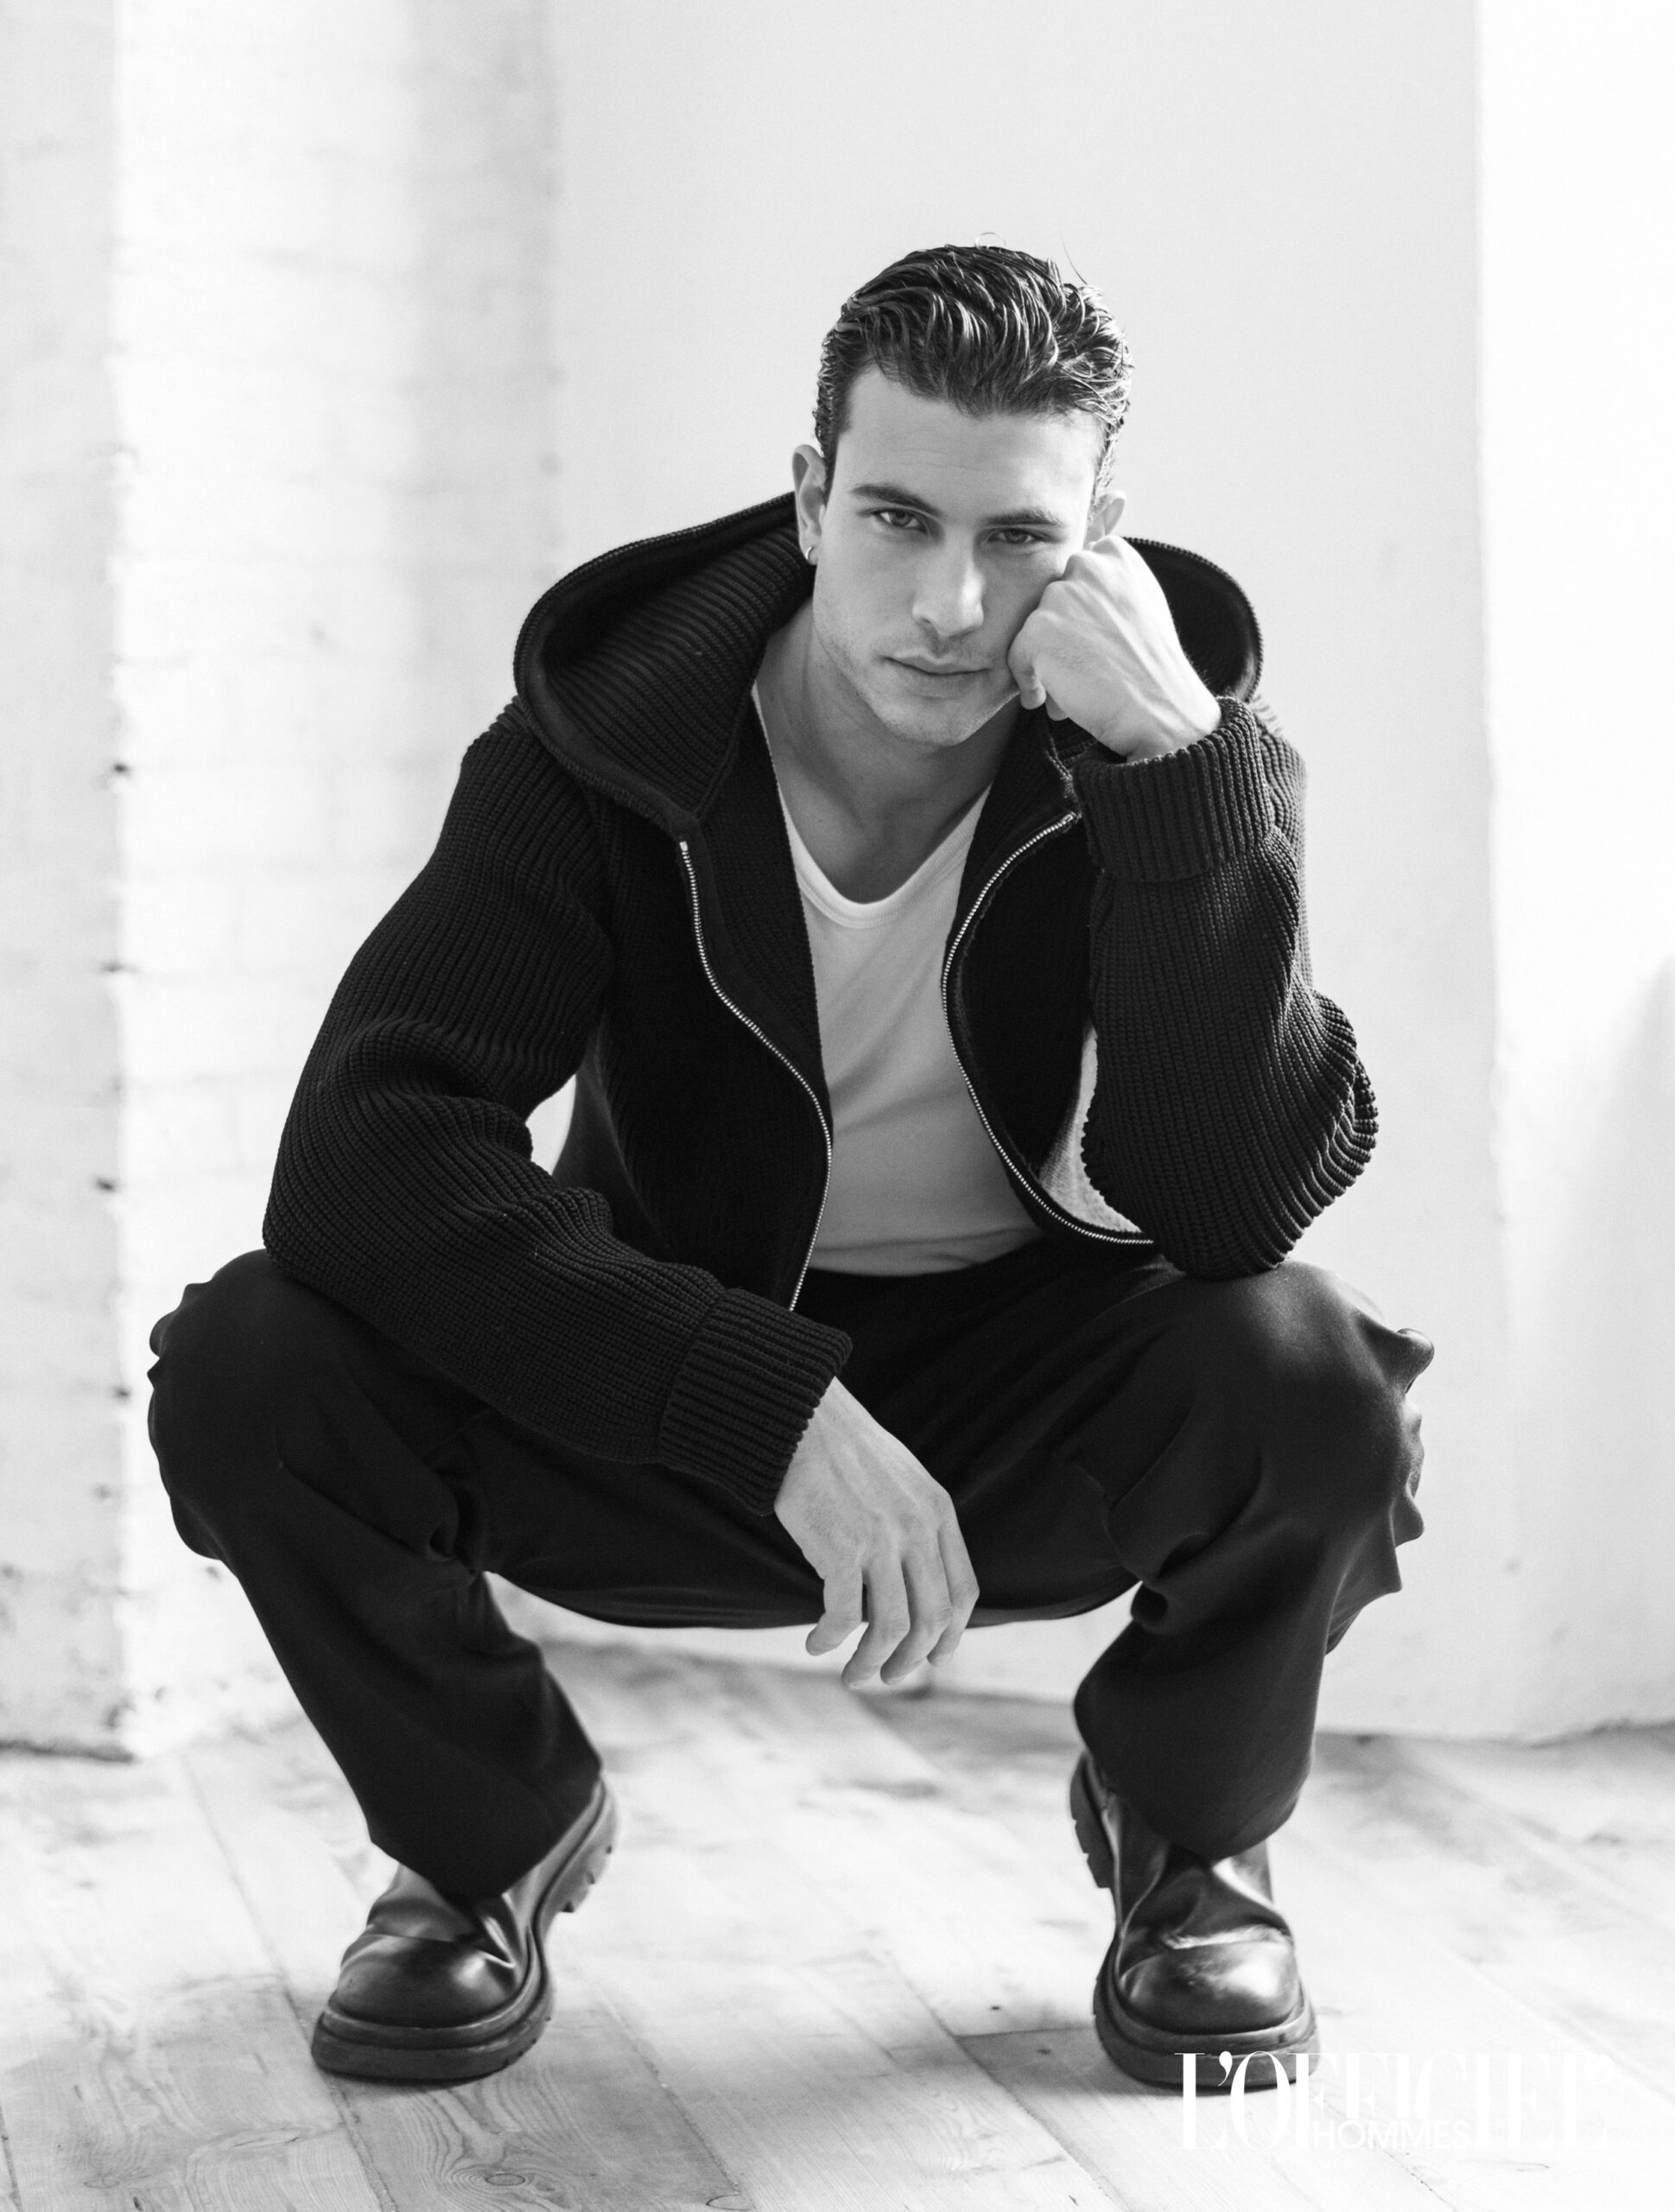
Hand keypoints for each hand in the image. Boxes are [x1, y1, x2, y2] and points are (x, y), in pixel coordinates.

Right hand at [774, 1378, 979, 1687]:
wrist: (800, 1416)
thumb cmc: (841, 1449)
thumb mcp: (902, 1479)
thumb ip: (918, 1523)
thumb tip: (914, 1579)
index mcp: (938, 1512)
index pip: (963, 1593)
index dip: (951, 1636)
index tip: (932, 1658)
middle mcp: (918, 1528)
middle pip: (932, 1619)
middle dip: (911, 1660)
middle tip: (887, 1677)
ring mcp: (882, 1540)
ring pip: (891, 1629)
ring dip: (870, 1663)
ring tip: (852, 1675)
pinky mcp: (841, 1548)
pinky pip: (844, 1616)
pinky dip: (830, 1640)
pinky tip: (815, 1644)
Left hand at [1008, 536, 1221, 758]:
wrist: (1160, 707)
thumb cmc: (1154, 666)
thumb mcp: (1146, 603)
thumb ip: (1113, 583)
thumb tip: (1076, 583)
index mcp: (1114, 554)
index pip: (1077, 573)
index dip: (1081, 611)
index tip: (1095, 640)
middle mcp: (1085, 565)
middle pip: (1053, 602)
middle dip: (1063, 636)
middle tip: (1086, 668)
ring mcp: (1060, 597)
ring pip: (1035, 630)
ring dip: (1047, 659)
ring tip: (1074, 688)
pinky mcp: (1037, 631)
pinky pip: (1017, 657)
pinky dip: (1028, 682)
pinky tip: (1045, 700)